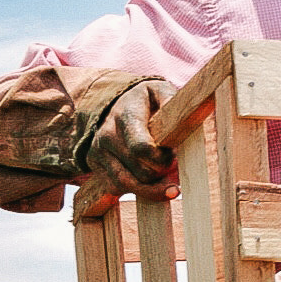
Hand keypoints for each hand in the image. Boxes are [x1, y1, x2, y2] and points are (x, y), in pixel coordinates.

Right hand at [80, 80, 178, 215]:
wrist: (112, 103)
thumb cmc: (144, 101)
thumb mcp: (159, 91)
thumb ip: (171, 102)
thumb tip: (185, 115)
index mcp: (125, 116)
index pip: (142, 149)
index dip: (163, 159)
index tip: (174, 155)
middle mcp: (107, 136)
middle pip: (140, 172)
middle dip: (161, 173)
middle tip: (173, 165)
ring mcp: (98, 153)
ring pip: (127, 185)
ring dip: (152, 189)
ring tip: (169, 186)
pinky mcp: (95, 166)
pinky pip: (116, 189)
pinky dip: (136, 190)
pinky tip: (149, 184)